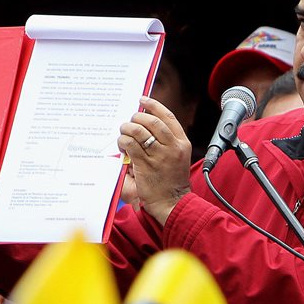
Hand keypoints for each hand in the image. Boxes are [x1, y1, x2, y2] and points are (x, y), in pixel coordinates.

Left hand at [118, 96, 191, 226]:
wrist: (172, 203)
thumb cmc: (170, 181)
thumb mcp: (176, 157)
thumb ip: (165, 141)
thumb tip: (145, 124)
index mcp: (181, 143)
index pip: (168, 117)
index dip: (153, 105)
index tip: (142, 100)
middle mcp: (172, 147)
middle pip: (152, 121)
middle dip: (137, 117)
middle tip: (130, 121)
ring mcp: (159, 156)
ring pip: (139, 130)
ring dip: (127, 129)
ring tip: (124, 133)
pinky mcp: (145, 165)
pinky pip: (130, 145)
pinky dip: (123, 142)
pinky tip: (122, 146)